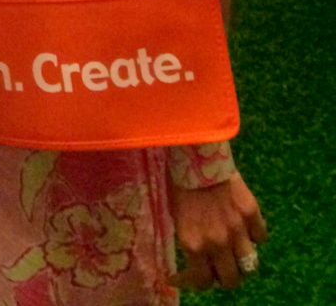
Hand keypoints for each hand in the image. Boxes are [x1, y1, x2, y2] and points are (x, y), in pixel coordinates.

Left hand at [171, 172, 267, 290]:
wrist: (198, 156)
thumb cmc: (181, 184)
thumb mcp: (177, 216)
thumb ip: (190, 240)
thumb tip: (197, 258)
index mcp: (193, 244)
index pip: (202, 282)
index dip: (199, 283)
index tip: (194, 277)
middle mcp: (217, 243)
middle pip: (231, 280)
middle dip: (225, 278)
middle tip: (220, 268)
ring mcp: (238, 230)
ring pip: (250, 265)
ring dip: (243, 263)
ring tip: (237, 254)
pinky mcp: (252, 214)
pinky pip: (261, 238)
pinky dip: (255, 237)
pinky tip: (247, 229)